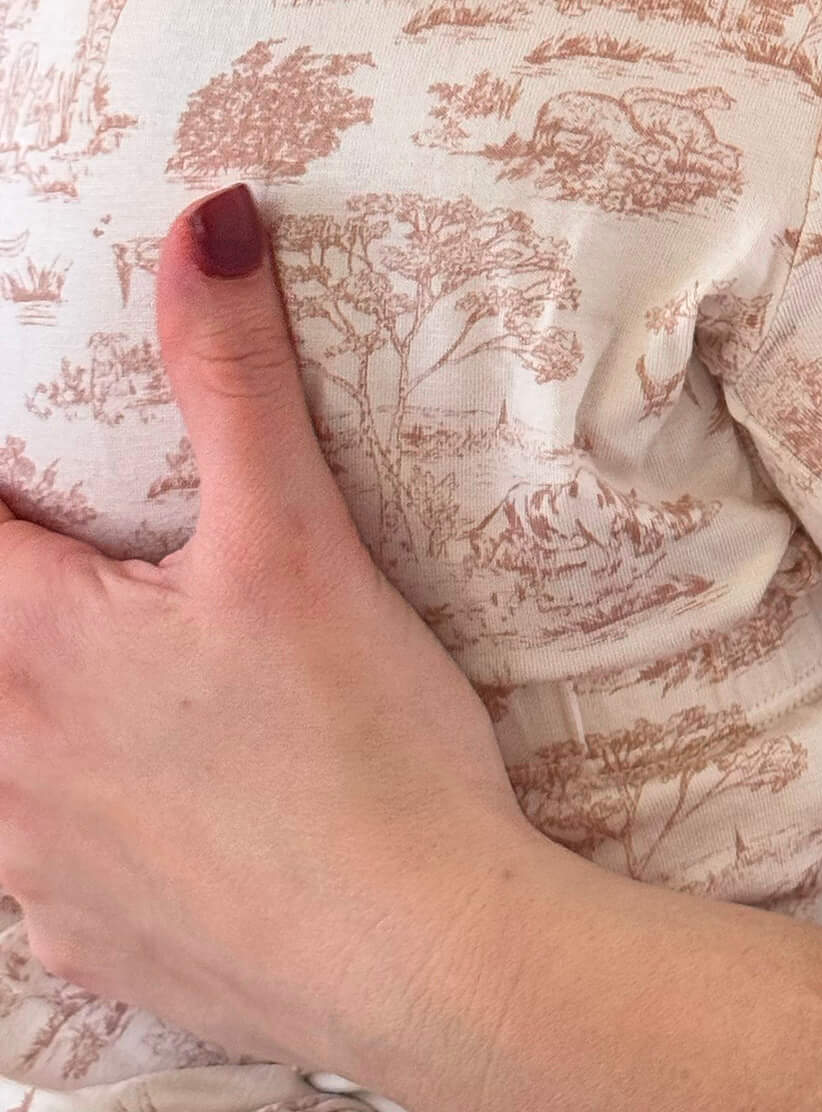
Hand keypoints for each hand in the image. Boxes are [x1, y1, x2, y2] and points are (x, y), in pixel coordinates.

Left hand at [0, 187, 534, 1071]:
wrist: (427, 951)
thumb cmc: (361, 742)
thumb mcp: (299, 538)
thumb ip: (234, 376)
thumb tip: (207, 221)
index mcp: (31, 651)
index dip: (4, 504)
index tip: (43, 497)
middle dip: (32, 592)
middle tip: (113, 585)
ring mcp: (31, 875)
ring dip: (39, 711)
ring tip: (134, 687)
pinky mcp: (84, 946)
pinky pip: (31, 871)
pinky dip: (71, 822)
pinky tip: (162, 810)